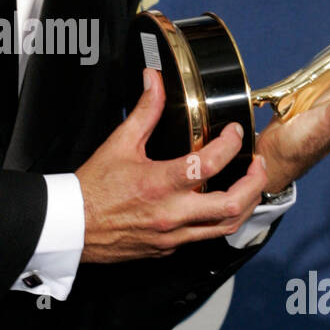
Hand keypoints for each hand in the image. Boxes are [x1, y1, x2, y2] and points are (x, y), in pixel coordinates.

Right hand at [76, 68, 268, 262]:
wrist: (72, 227)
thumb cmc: (92, 189)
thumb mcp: (119, 143)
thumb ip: (145, 111)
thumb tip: (154, 81)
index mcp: (159, 184)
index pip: (209, 164)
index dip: (230, 145)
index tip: (234, 133)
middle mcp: (171, 214)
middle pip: (231, 205)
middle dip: (254, 182)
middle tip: (257, 164)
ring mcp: (172, 235)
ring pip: (225, 228)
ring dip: (244, 206)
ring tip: (249, 186)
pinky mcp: (168, 249)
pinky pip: (202, 237)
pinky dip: (217, 221)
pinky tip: (217, 205)